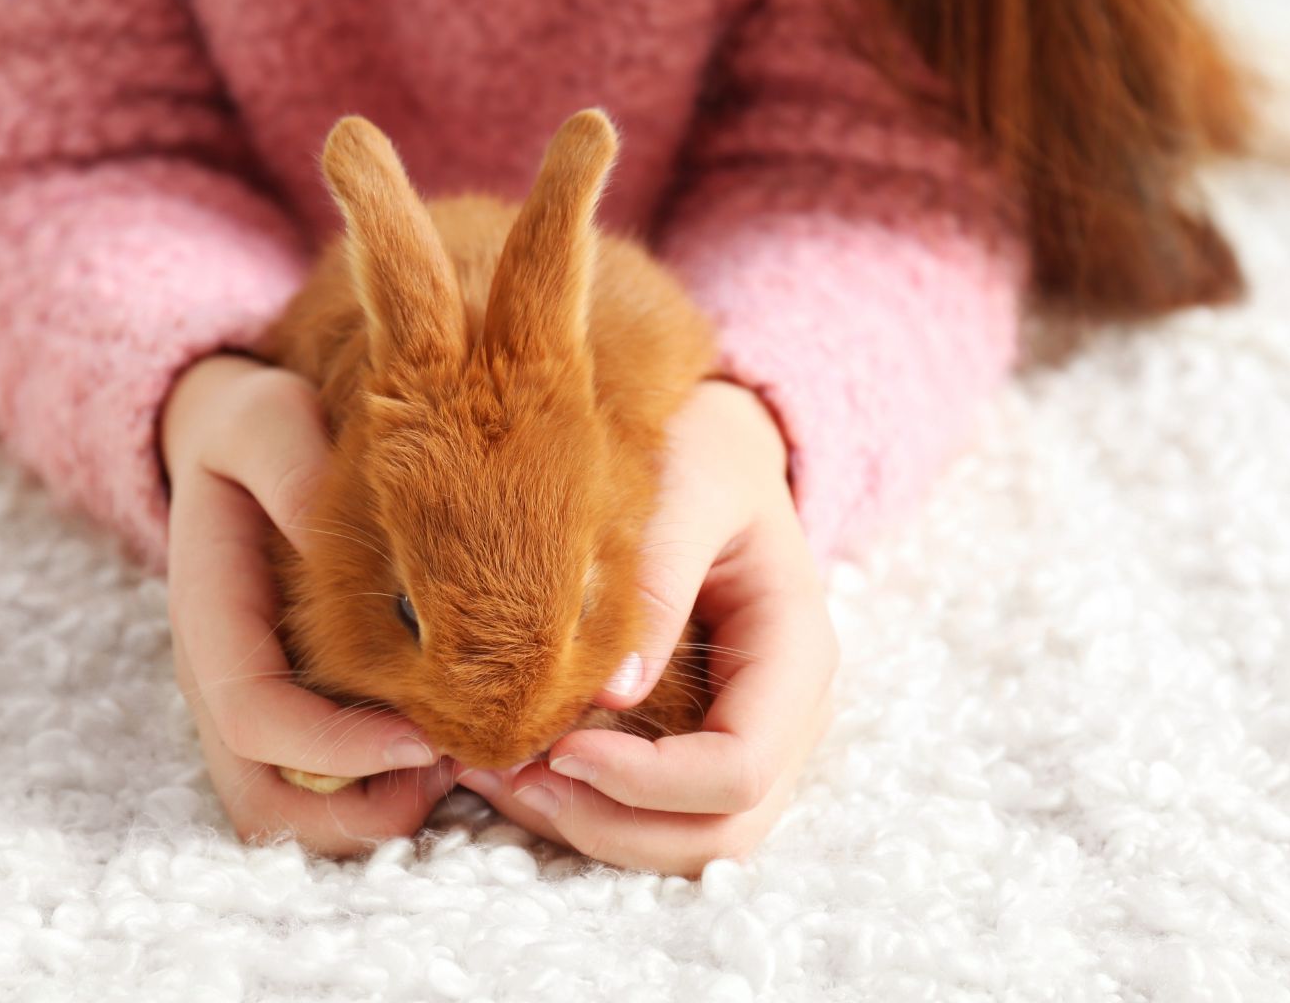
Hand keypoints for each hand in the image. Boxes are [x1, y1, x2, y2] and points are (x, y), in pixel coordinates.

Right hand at [161, 353, 454, 855]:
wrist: (236, 442)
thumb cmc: (257, 430)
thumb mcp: (266, 420)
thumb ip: (291, 467)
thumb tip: (329, 528)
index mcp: (209, 619)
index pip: (253, 720)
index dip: (335, 750)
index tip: (425, 739)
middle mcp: (226, 680)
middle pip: (263, 800)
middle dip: (357, 811)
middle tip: (454, 764)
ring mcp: (261, 701)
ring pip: (296, 812)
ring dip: (376, 810)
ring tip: (459, 756)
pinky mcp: (301, 706)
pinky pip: (329, 787)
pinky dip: (386, 789)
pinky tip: (450, 738)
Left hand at [456, 380, 837, 874]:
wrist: (710, 446)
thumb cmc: (701, 454)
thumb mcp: (686, 486)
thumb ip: (658, 579)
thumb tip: (612, 693)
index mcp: (795, 653)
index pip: (740, 769)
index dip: (649, 781)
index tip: (557, 745)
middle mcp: (783, 715)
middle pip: (718, 834)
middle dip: (610, 825)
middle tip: (509, 777)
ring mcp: (744, 736)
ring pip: (684, 844)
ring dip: (590, 830)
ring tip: (494, 777)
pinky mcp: (695, 741)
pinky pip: (652, 814)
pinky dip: (583, 810)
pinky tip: (511, 766)